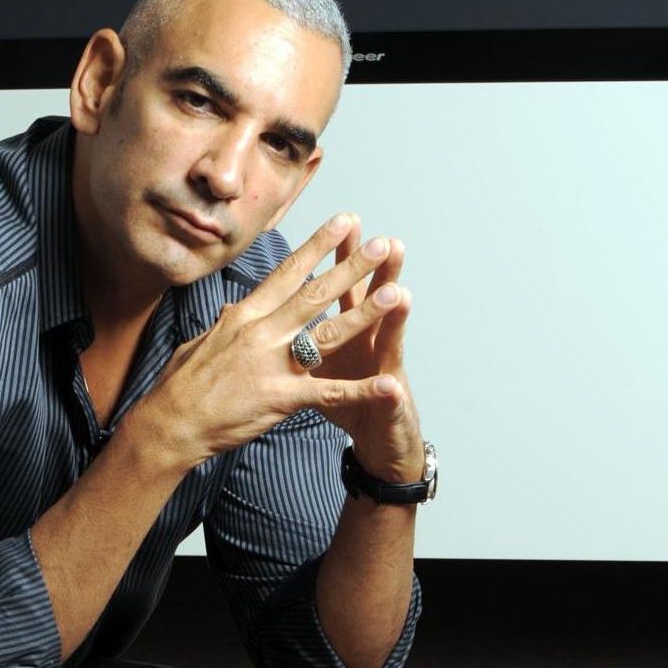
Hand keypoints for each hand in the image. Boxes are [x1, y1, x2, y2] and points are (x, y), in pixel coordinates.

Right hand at [135, 213, 404, 469]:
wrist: (168, 423)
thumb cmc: (180, 385)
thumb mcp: (202, 341)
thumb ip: (225, 324)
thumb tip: (233, 310)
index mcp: (245, 315)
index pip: (288, 273)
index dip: (318, 245)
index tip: (341, 222)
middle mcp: (261, 332)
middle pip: (315, 293)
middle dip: (352, 267)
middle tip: (382, 244)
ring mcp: (272, 364)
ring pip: (328, 334)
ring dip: (365, 313)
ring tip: (396, 293)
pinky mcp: (280, 398)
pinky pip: (329, 392)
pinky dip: (362, 391)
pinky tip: (389, 385)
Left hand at [309, 218, 423, 482]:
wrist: (380, 444)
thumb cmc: (349, 404)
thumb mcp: (319, 366)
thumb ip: (298, 339)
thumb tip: (265, 313)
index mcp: (344, 333)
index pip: (339, 288)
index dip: (338, 258)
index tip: (339, 223)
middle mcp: (369, 345)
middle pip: (369, 303)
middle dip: (373, 273)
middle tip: (383, 241)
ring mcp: (383, 373)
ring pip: (389, 342)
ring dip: (394, 320)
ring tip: (402, 293)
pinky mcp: (389, 407)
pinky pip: (385, 401)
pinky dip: (386, 393)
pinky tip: (393, 384)